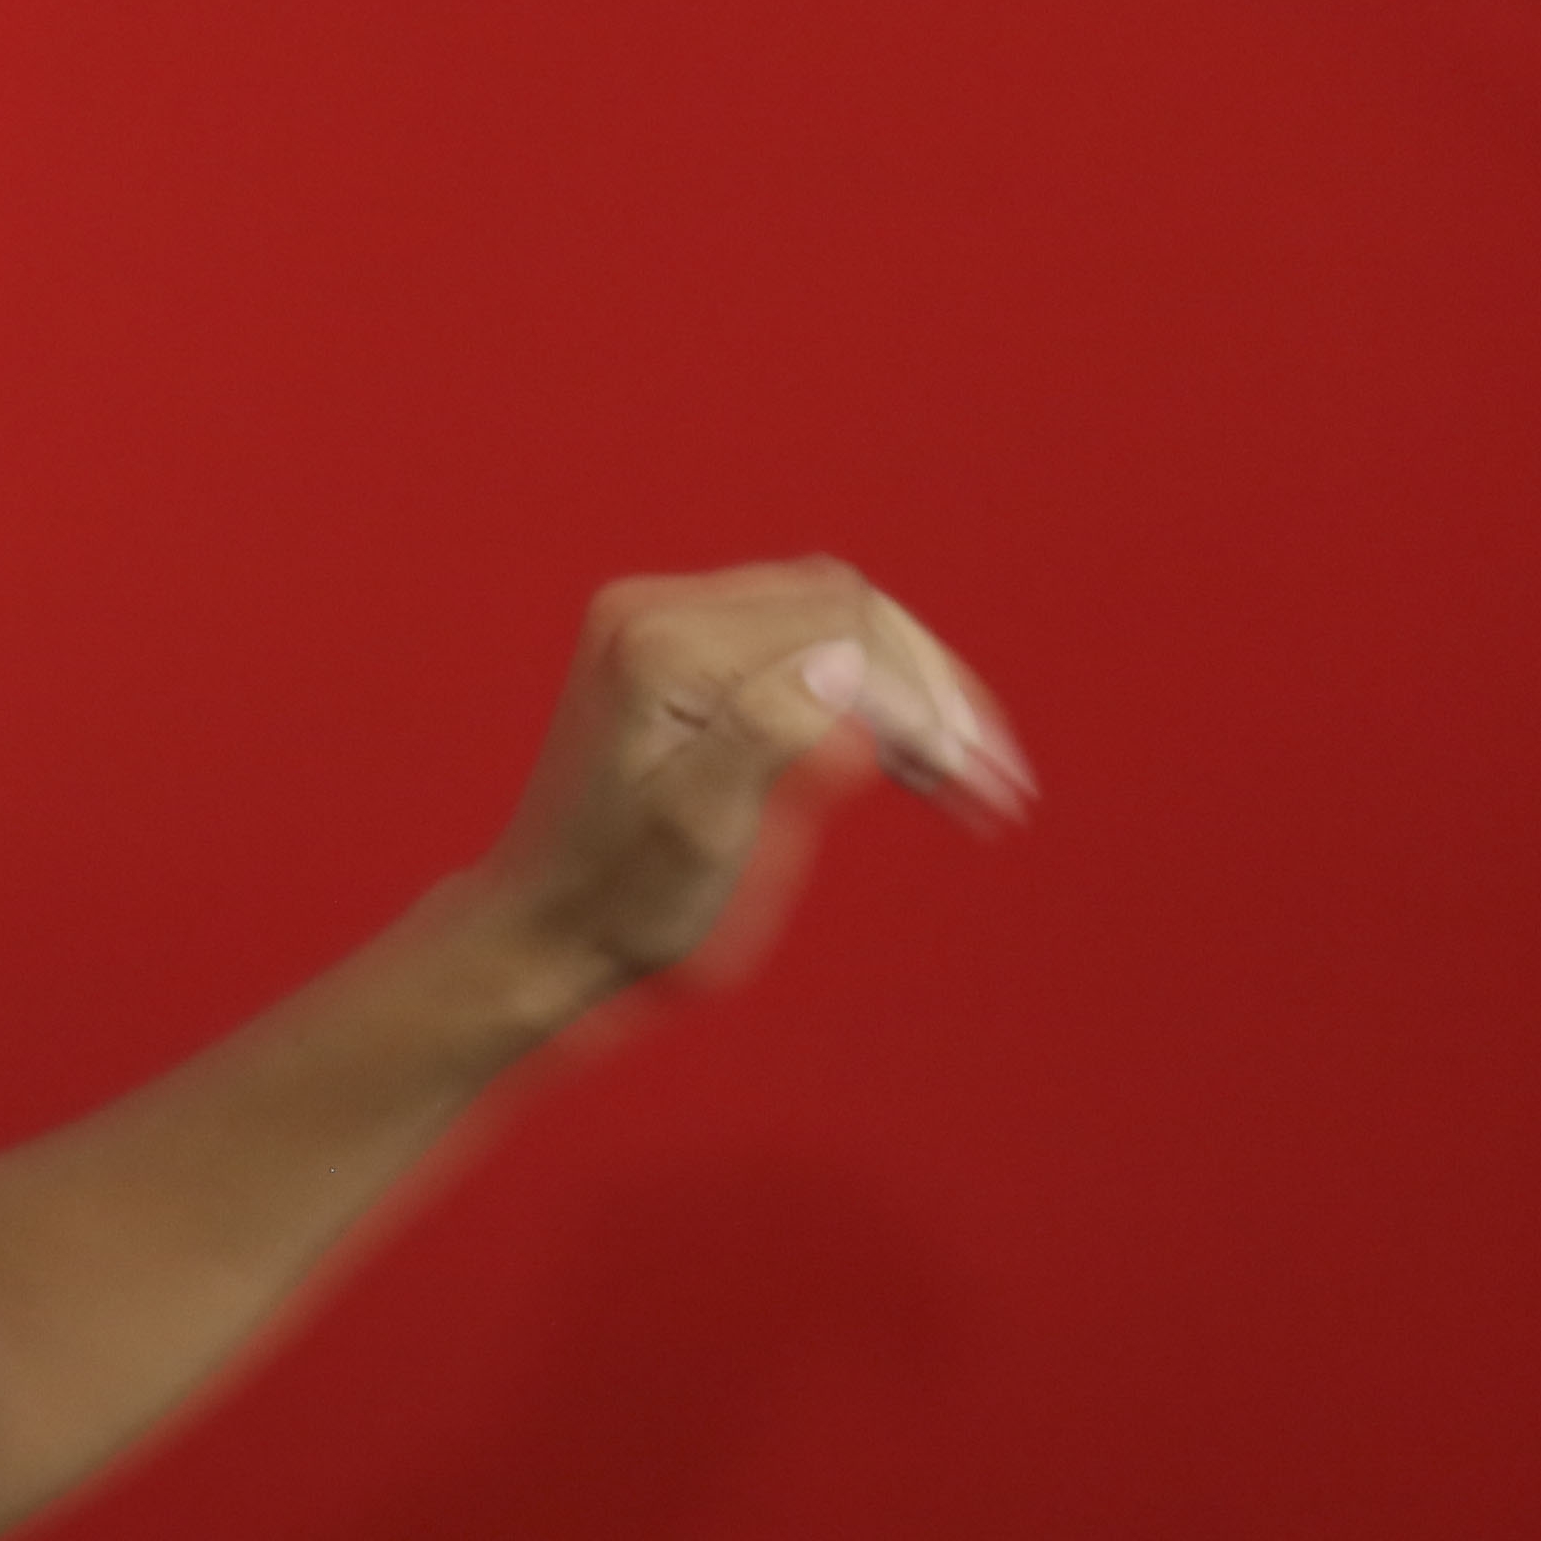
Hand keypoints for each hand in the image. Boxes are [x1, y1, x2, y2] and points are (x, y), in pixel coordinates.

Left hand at [468, 560, 1029, 1016]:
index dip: (924, 696)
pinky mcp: (680, 652)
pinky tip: (918, 762)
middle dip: (932, 694)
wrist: (543, 929)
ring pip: (837, 624)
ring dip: (914, 695)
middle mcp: (654, 611)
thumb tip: (844, 663)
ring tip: (974, 784)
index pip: (839, 624)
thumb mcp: (698, 828)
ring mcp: (664, 624)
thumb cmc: (618, 898)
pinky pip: (804, 645)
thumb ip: (767, 732)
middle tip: (997, 786)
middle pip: (846, 611)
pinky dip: (869, 696)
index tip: (980, 782)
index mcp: (659, 644)